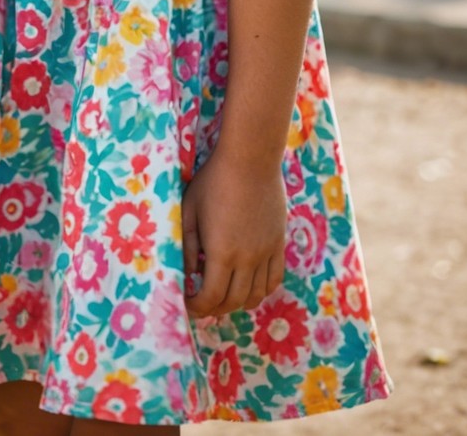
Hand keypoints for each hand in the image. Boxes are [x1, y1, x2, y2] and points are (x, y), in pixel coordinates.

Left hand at [182, 146, 286, 318]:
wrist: (251, 159)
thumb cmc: (213, 180)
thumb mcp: (190, 210)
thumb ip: (188, 246)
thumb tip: (188, 273)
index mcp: (221, 253)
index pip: (210, 297)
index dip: (197, 307)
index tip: (189, 303)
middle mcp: (247, 259)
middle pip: (233, 301)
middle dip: (214, 308)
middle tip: (202, 302)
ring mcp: (266, 252)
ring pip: (255, 295)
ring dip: (238, 303)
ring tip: (224, 295)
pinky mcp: (278, 243)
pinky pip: (274, 279)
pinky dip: (260, 290)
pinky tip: (248, 285)